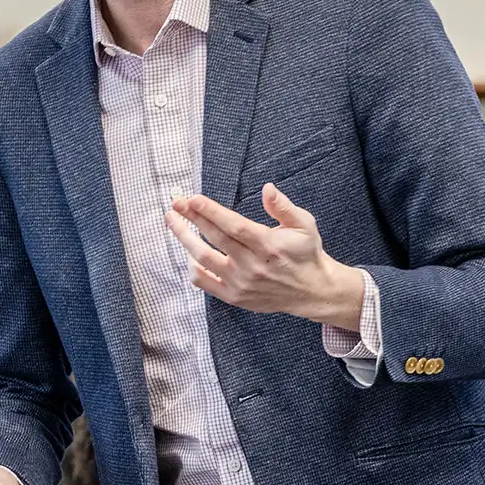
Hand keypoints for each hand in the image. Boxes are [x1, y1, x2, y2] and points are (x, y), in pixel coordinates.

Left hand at [165, 184, 364, 330]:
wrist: (311, 291)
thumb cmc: (306, 253)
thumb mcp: (304, 225)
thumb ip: (284, 207)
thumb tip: (267, 188)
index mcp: (269, 245)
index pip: (234, 226)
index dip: (211, 212)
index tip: (192, 199)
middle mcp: (253, 265)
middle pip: (215, 238)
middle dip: (191, 219)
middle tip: (175, 204)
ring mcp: (241, 283)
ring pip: (204, 259)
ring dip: (185, 240)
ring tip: (172, 223)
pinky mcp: (235, 296)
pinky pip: (205, 283)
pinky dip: (193, 268)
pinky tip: (190, 254)